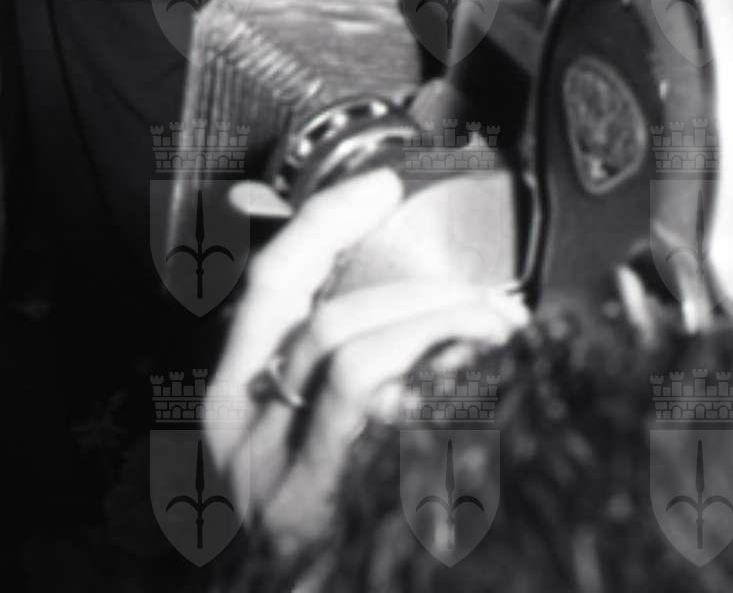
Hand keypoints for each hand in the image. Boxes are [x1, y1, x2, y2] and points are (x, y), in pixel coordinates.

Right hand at [206, 167, 526, 551]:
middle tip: (494, 306)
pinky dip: (439, 402)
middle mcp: (246, 439)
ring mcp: (283, 484)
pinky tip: (485, 402)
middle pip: (330, 322)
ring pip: (355, 363)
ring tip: (499, 344)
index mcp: (232, 405)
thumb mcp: (295, 451)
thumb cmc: (314, 547)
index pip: (272, 284)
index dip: (324, 222)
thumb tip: (395, 299)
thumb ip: (320, 376)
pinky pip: (381, 433)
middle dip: (423, 299)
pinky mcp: (326, 521)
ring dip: (440, 337)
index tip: (381, 184)